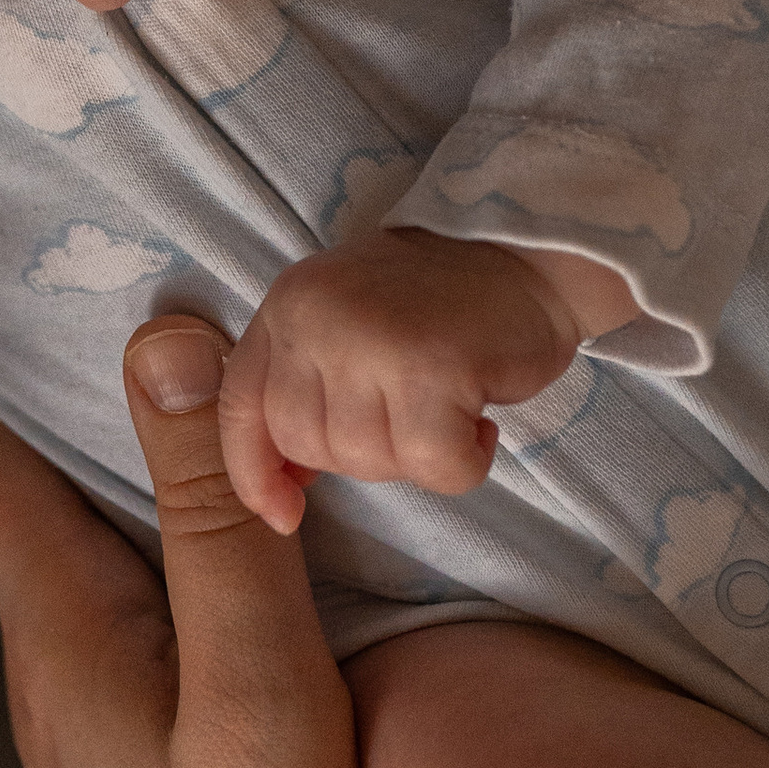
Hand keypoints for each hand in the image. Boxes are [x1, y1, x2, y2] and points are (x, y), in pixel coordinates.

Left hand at [0, 300, 704, 767]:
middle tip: (62, 252)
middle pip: (35, 489)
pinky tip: (240, 539)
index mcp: (66, 643)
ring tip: (162, 361)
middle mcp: (68, 685)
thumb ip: (219, 526)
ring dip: (114, 456)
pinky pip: (159, 612)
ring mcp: (118, 745)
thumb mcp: (254, 706)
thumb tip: (169, 332)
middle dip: (42, 376)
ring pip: (97, 554)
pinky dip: (181, 535)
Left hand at [216, 228, 596, 534]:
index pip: (241, 405)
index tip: (286, 512)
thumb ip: (306, 388)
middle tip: (414, 414)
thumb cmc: (441, 302)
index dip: (254, 471)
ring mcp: (370, 339)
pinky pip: (433, 466)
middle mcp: (316, 317)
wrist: (527, 255)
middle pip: (309, 445)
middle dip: (365, 453)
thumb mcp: (346, 324)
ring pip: (369, 461)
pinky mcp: (432, 366)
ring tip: (450, 406)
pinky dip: (464, 464)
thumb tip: (282, 486)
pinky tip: (480, 425)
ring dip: (420, 456)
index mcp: (289, 305)